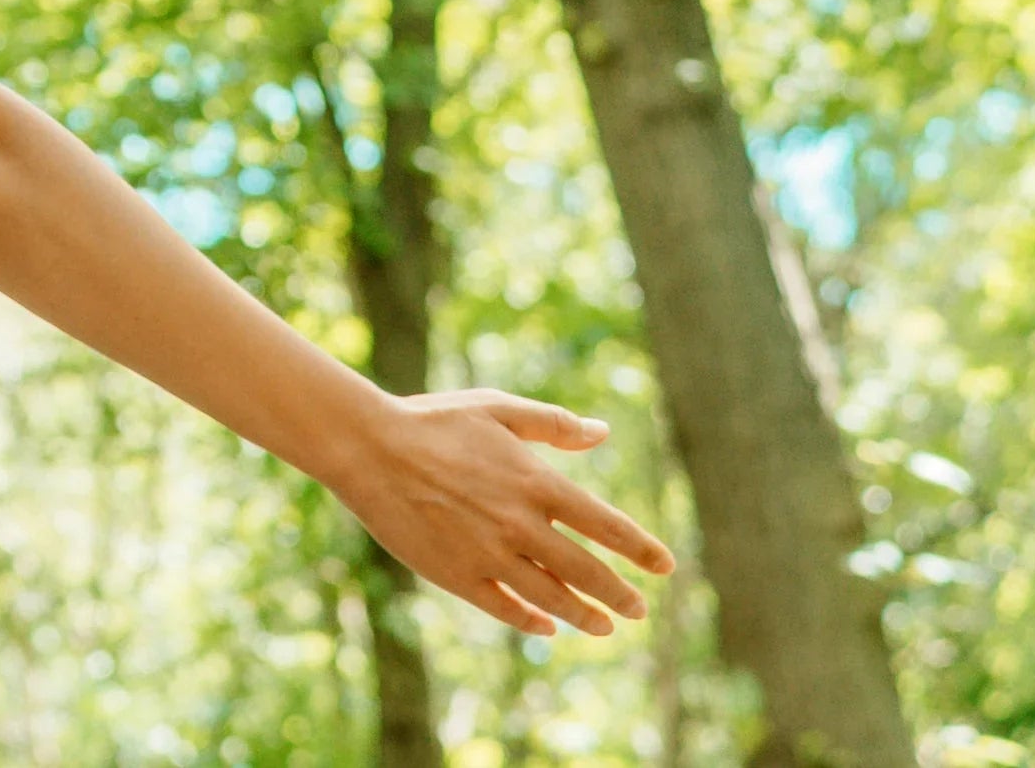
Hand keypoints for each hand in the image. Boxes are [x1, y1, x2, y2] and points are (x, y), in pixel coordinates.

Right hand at [329, 390, 675, 637]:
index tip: (665, 567)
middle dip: (619, 595)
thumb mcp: (497, 408)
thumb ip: (553, 424)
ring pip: (551, 598)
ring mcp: (489, 555)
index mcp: (536, 482)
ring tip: (604, 627)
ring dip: (583, 615)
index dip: (641, 549)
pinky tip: (545, 626)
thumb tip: (601, 433)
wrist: (369, 449)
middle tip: (639, 610)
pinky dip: (530, 621)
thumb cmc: (433, 421)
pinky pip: (504, 608)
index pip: (607, 526)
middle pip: (587, 572)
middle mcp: (521, 525)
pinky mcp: (456, 576)